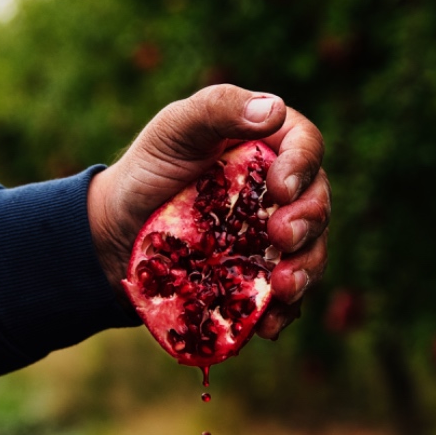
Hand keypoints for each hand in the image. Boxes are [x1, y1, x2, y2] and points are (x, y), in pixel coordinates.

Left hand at [87, 84, 329, 338]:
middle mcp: (283, 191)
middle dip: (308, 222)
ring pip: (312, 251)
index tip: (278, 189)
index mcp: (269, 144)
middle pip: (317, 202)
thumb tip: (272, 110)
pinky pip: (287, 297)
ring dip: (305, 270)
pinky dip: (283, 312)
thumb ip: (218, 109)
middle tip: (280, 237)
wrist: (117, 230)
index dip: (302, 166)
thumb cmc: (150, 169)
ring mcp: (276, 237)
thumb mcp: (174, 128)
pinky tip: (268, 325)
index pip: (306, 146)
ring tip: (283, 287)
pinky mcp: (263, 276)